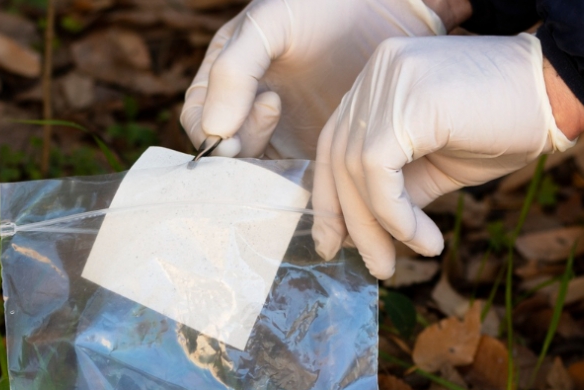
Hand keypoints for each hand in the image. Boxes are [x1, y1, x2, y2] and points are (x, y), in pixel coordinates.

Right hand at [180, 0, 447, 159]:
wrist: (386, 11)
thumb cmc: (324, 6)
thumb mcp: (271, 23)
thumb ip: (235, 70)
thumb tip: (214, 131)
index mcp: (224, 78)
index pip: (198, 121)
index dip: (210, 135)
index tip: (237, 133)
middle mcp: (245, 109)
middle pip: (223, 153)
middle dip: (240, 149)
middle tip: (274, 110)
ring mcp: (279, 133)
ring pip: (255, 171)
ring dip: (267, 167)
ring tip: (297, 123)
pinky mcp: (310, 150)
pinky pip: (291, 178)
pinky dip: (295, 177)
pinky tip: (315, 152)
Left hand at [313, 33, 576, 278]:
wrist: (560, 94)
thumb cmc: (504, 126)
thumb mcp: (435, 164)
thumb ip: (394, 187)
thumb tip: (358, 233)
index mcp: (377, 79)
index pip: (336, 144)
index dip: (331, 198)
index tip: (336, 244)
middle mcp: (376, 72)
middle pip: (340, 158)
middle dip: (351, 222)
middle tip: (375, 268)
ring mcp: (389, 81)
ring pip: (355, 170)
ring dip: (377, 228)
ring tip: (400, 262)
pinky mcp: (408, 103)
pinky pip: (379, 173)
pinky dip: (395, 216)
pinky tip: (424, 240)